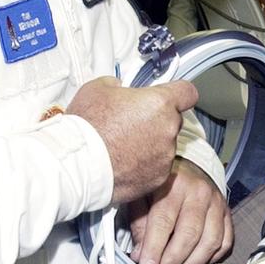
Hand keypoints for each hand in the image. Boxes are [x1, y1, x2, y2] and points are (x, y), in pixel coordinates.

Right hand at [67, 76, 198, 204]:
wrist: (77, 164)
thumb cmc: (87, 128)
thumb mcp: (98, 88)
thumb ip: (119, 85)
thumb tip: (120, 89)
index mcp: (160, 103)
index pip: (187, 92)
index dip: (179, 92)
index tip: (172, 95)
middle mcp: (168, 130)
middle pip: (173, 120)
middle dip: (157, 120)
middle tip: (131, 122)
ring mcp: (165, 156)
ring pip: (165, 145)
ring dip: (150, 143)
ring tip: (122, 144)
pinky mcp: (157, 178)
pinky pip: (157, 166)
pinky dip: (144, 164)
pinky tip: (123, 161)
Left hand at [127, 157, 232, 263]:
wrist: (188, 167)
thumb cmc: (161, 183)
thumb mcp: (142, 195)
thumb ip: (140, 224)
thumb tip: (140, 255)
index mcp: (175, 184)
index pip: (164, 221)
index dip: (154, 248)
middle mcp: (200, 193)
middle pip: (189, 235)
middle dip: (173, 261)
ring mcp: (217, 204)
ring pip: (210, 242)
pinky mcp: (227, 214)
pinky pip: (224, 242)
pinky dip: (211, 258)